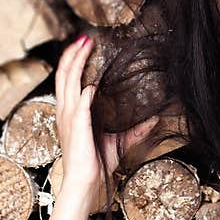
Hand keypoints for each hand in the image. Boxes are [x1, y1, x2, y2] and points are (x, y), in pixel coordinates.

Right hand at [55, 35, 157, 201]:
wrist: (87, 182)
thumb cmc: (97, 163)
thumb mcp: (119, 142)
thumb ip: (134, 130)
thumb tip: (154, 119)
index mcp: (71, 113)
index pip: (68, 80)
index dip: (73, 61)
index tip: (83, 45)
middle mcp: (66, 113)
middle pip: (64, 76)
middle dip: (72, 55)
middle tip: (84, 38)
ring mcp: (70, 120)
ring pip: (67, 85)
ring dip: (75, 65)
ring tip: (83, 47)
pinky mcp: (77, 130)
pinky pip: (78, 110)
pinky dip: (83, 97)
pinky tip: (90, 86)